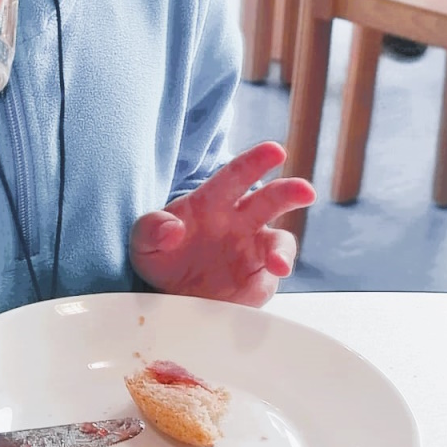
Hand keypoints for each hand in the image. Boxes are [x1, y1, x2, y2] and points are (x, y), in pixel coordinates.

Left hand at [130, 141, 316, 306]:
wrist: (168, 295)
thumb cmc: (159, 257)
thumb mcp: (142, 242)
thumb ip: (151, 229)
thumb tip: (172, 228)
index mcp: (212, 202)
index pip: (236, 176)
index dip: (255, 161)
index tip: (276, 151)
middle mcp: (239, 221)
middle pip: (270, 201)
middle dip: (289, 193)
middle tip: (304, 190)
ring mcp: (252, 250)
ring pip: (279, 241)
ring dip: (283, 250)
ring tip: (278, 262)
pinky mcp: (259, 280)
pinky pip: (270, 277)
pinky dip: (272, 278)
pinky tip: (268, 279)